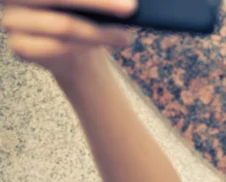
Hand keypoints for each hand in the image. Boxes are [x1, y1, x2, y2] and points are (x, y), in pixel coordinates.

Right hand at [1, 0, 136, 77]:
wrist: (72, 50)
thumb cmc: (80, 14)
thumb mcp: (86, 3)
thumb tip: (126, 0)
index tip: (125, 2)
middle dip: (99, 3)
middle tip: (130, 9)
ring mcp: (12, 21)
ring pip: (64, 26)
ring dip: (99, 33)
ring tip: (124, 38)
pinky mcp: (19, 46)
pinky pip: (57, 48)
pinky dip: (85, 48)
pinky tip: (100, 47)